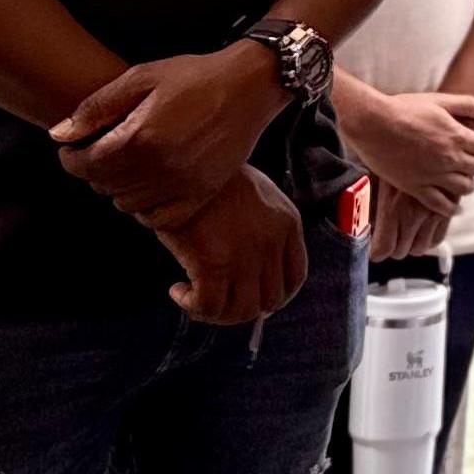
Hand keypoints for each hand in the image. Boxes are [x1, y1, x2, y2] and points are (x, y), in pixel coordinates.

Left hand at [53, 42, 286, 228]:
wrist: (249, 86)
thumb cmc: (194, 77)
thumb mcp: (141, 77)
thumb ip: (96, 108)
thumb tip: (60, 135)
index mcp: (141, 136)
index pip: (86, 165)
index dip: (70, 159)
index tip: (71, 149)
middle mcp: (161, 167)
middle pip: (104, 186)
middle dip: (93, 170)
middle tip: (99, 152)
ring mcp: (184, 184)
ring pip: (128, 205)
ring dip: (117, 189)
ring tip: (125, 166)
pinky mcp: (203, 193)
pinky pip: (161, 219)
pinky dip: (147, 209)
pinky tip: (148, 187)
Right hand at [152, 166, 310, 324]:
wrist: (181, 160)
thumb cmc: (211, 178)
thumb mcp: (256, 196)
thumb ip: (264, 229)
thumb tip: (253, 272)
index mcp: (288, 224)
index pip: (295, 277)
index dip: (275, 297)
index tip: (254, 299)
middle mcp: (272, 242)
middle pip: (270, 299)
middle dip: (241, 308)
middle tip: (216, 300)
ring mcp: (246, 255)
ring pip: (241, 310)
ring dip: (217, 313)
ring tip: (195, 298)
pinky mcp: (214, 263)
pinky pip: (209, 306)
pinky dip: (193, 307)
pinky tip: (178, 291)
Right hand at [344, 88, 473, 260]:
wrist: (373, 124)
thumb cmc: (404, 109)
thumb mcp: (439, 100)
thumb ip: (467, 104)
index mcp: (457, 136)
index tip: (471, 144)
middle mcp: (449, 159)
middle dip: (473, 163)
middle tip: (465, 160)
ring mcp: (434, 176)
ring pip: (464, 188)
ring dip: (466, 184)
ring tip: (462, 181)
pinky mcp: (417, 188)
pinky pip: (441, 205)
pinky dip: (451, 209)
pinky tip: (455, 209)